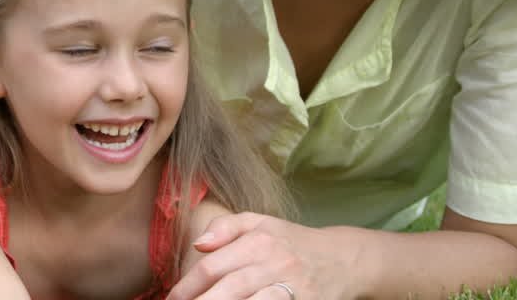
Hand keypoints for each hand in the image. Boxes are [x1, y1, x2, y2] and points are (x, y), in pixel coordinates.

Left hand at [168, 213, 346, 299]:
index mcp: (259, 241)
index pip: (212, 266)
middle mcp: (275, 264)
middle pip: (229, 289)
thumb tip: (198, 243)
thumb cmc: (292, 242)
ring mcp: (293, 288)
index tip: (172, 298)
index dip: (188, 286)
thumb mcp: (260, 223)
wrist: (344, 259)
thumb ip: (226, 227)